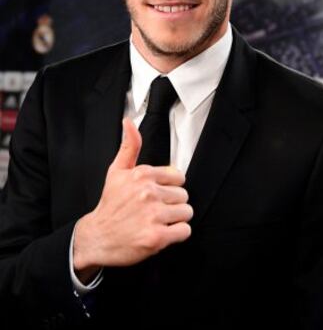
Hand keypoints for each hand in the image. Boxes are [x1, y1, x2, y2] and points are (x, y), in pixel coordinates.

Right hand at [73, 117, 192, 279]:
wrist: (97, 237)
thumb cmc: (110, 205)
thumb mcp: (116, 171)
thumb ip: (129, 146)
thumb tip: (128, 122)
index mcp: (142, 175)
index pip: (178, 177)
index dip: (170, 187)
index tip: (159, 194)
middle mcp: (148, 193)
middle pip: (184, 195)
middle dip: (173, 203)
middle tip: (156, 210)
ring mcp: (153, 215)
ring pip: (186, 212)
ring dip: (176, 219)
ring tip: (159, 221)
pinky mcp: (157, 237)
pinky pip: (185, 230)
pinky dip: (177, 233)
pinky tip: (163, 232)